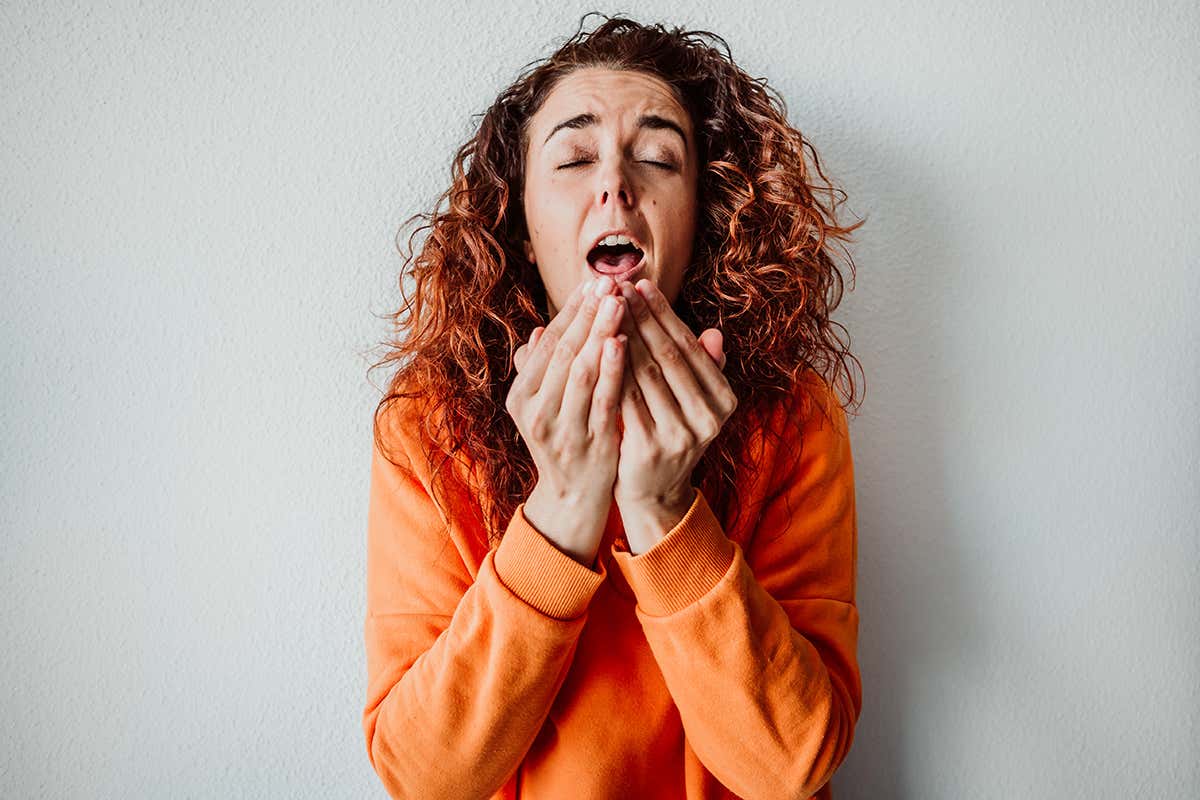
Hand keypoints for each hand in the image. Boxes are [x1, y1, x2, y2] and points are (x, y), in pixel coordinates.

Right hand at [506, 275, 627, 562]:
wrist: (573, 498)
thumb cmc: (565, 440)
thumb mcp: (546, 405)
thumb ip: (543, 371)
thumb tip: (541, 331)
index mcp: (521, 396)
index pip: (548, 343)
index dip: (571, 311)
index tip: (593, 282)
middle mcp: (534, 412)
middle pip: (563, 352)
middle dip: (588, 314)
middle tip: (609, 281)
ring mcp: (561, 429)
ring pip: (580, 371)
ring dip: (600, 332)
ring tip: (618, 302)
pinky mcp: (589, 443)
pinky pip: (602, 399)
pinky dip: (611, 369)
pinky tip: (623, 343)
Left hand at [612, 279, 736, 547]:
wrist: (654, 494)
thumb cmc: (669, 435)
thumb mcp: (692, 404)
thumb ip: (702, 369)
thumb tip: (715, 332)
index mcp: (724, 400)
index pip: (688, 346)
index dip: (663, 312)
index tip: (639, 284)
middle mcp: (709, 418)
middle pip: (667, 356)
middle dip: (639, 317)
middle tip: (615, 286)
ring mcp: (681, 435)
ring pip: (645, 374)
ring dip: (622, 335)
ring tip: (602, 308)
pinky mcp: (650, 449)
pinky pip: (625, 399)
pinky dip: (610, 370)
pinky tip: (594, 347)